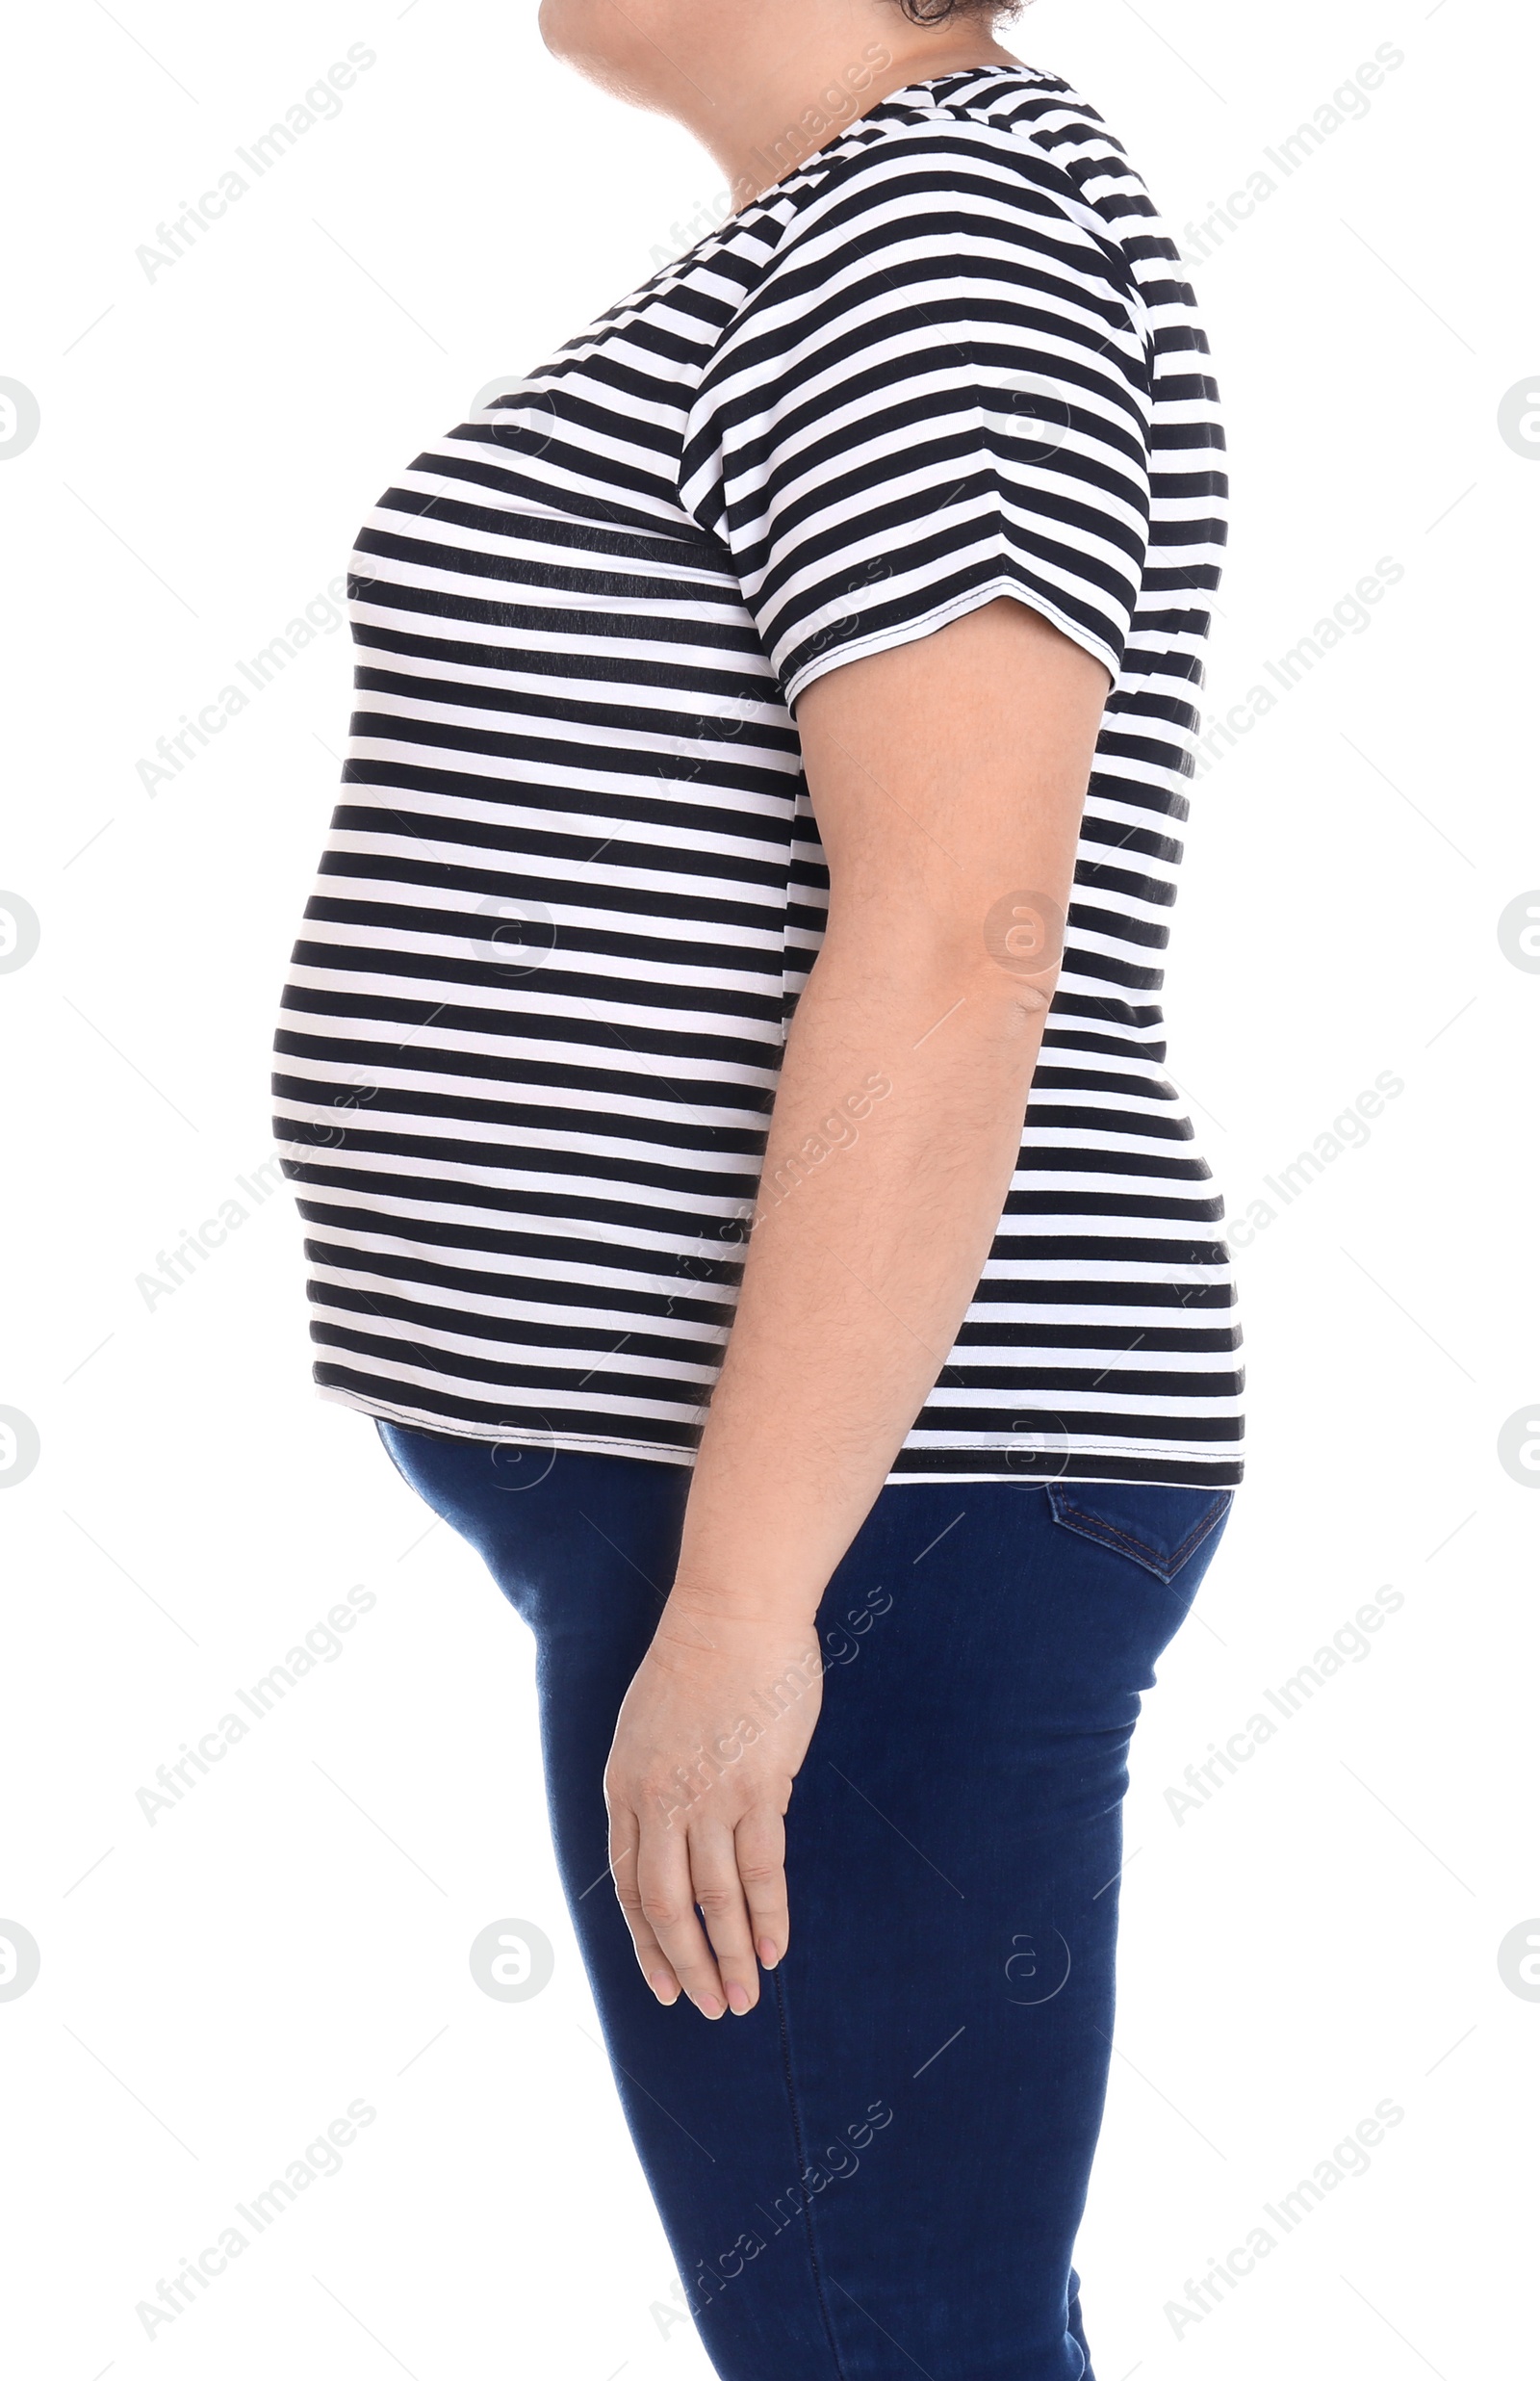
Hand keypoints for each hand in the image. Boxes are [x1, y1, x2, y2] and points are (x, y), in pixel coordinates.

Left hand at [604, 1594, 823, 2017]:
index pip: (628, 1886)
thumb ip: (660, 1785)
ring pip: (713, 1899)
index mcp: (624, 1787)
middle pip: (666, 1905)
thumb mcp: (649, 1728)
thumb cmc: (698, 1661)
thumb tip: (686, 1833)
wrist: (732, 1614)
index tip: (665, 1984)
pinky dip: (766, 1915)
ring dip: (728, 1956)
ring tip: (743, 1998)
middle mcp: (658, 1801)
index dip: (647, 1942)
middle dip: (686, 1965)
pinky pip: (760, 1868)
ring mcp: (707, 1798)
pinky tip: (773, 1949)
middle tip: (709, 2008)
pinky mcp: (757, 1788)